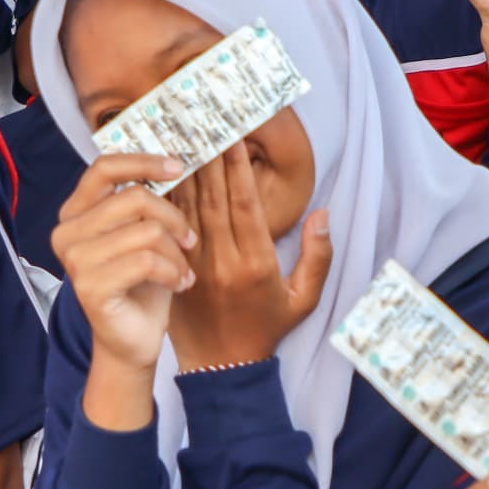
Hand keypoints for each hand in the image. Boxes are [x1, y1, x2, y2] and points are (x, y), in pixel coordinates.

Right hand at [49, 153, 195, 376]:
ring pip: (147, 231)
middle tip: (190, 241)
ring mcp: (75, 260)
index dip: (143, 162)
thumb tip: (174, 161)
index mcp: (76, 212)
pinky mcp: (90, 286)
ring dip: (177, 253)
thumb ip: (146, 201)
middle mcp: (67, 232)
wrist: (133, 340)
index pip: (105, 168)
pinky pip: (147, 262)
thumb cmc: (142, 284)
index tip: (178, 166)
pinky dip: (173, 272)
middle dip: (175, 219)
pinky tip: (179, 284)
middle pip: (135, 198)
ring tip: (183, 269)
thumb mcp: (145, 233)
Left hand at [166, 146, 330, 371]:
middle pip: (214, 198)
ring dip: (187, 171)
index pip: (245, 205)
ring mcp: (194, 265)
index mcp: (256, 265)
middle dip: (210, 157)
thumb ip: (318, 256)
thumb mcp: (304, 299)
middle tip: (205, 122)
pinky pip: (171, 228)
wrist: (222, 366)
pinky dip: (169, 198)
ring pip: (188, 209)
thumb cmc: (267, 327)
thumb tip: (323, 214)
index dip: (238, 168)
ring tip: (183, 137)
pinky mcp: (176, 269)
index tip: (234, 137)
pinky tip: (166, 173)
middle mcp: (223, 261)